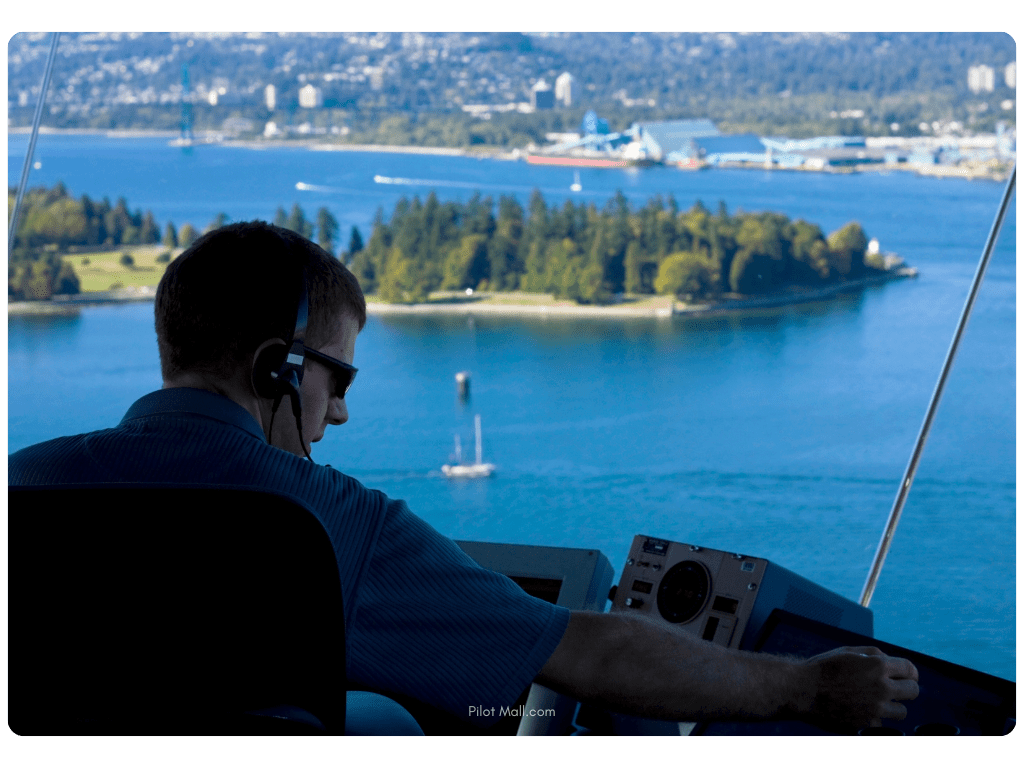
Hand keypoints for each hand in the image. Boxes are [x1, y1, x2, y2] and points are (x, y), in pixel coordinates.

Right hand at [797, 646, 919, 732]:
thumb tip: (893, 662)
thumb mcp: (848, 652)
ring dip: (892, 707)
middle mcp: (881, 687)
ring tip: (875, 702)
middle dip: (905, 689)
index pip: (911, 670)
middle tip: (893, 690)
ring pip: (902, 712)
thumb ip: (874, 654)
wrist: (801, 691)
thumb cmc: (823, 668)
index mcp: (878, 665)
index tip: (903, 677)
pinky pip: (882, 724)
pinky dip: (874, 719)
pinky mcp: (868, 725)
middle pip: (913, 691)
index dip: (908, 673)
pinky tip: (859, 711)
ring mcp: (876, 708)